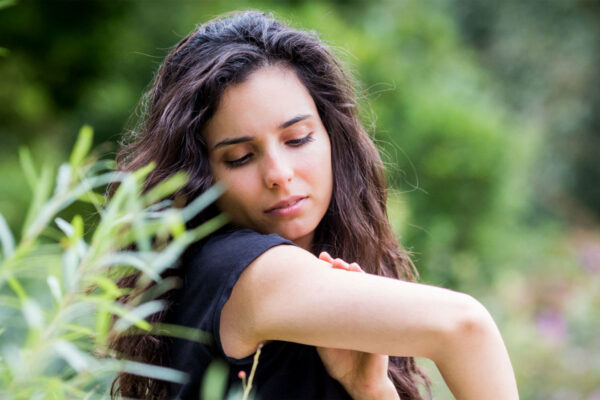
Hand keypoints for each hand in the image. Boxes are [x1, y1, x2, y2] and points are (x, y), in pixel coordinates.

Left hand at [316, 252, 398, 399]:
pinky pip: (375, 298)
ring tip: (345, 265)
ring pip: (361, 285)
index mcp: (337, 311)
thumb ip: (313, 324)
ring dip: (353, 273)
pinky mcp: (378, 319)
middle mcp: (352, 308)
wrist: (360, 380)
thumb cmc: (340, 360)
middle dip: (337, 268)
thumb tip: (292, 306)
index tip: (318, 261)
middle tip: (328, 260)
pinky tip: (360, 274)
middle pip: (345, 281)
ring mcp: (366, 311)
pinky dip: (368, 285)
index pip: (331, 287)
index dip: (325, 273)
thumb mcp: (321, 339)